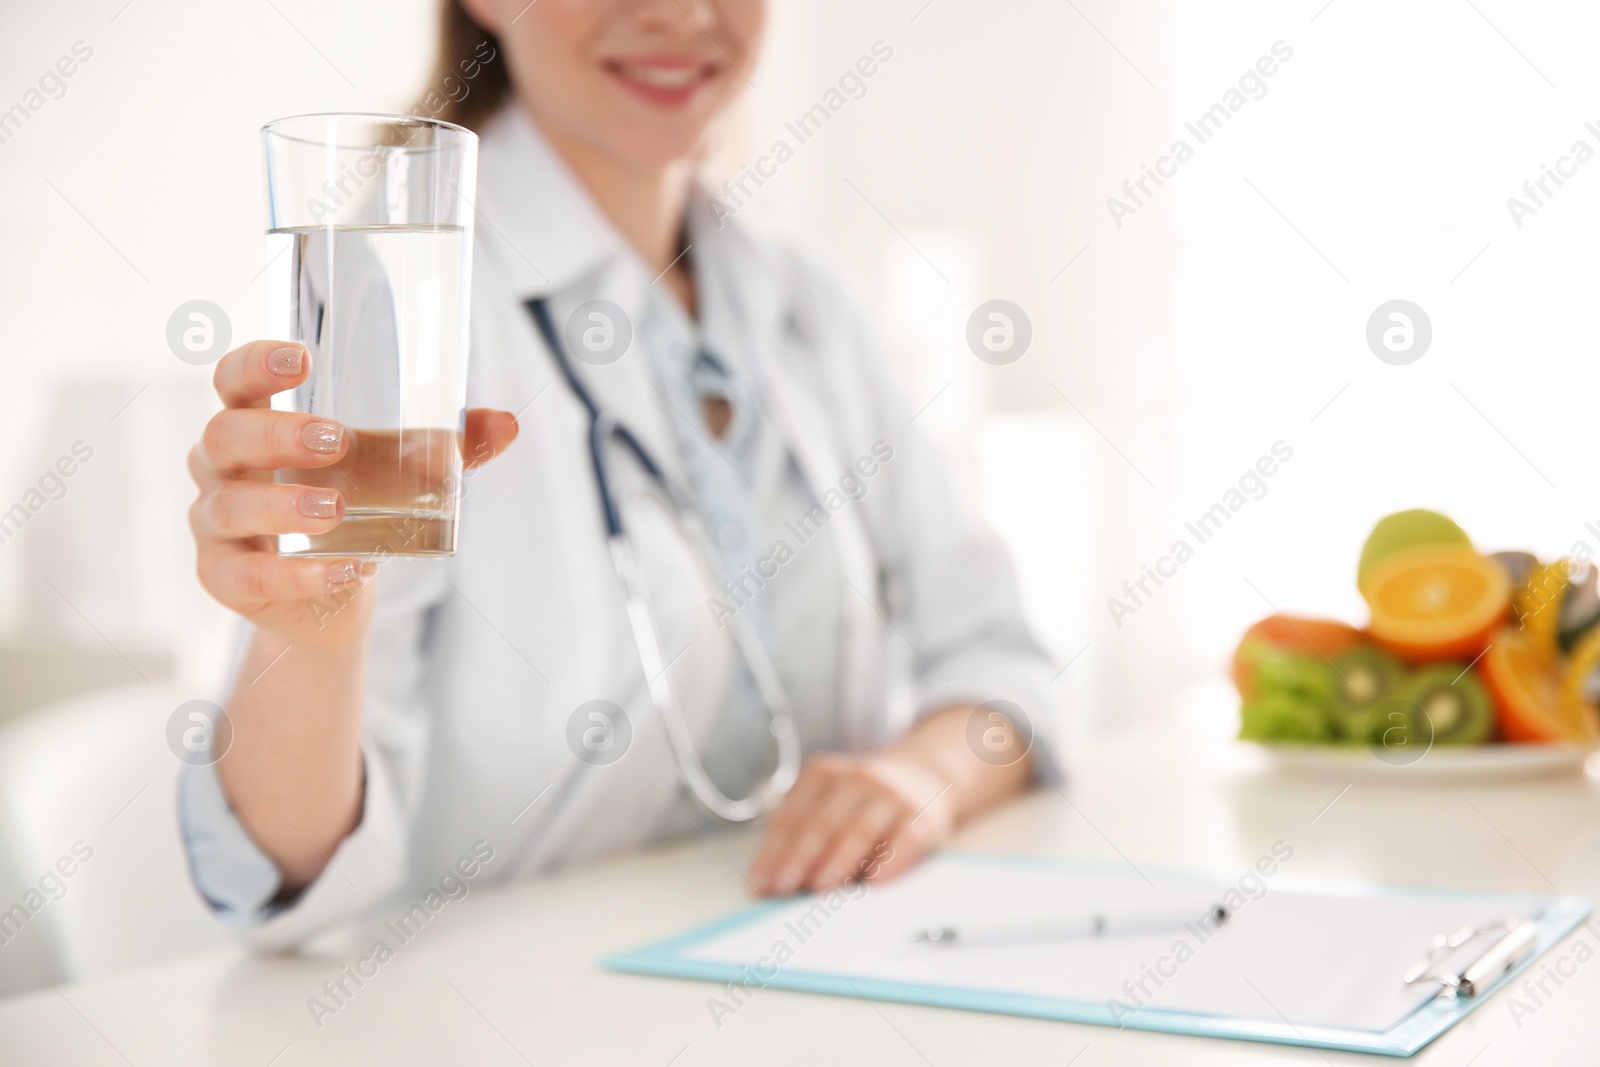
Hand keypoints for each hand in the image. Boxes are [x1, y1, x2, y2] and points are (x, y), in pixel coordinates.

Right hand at [188, 339, 517, 645]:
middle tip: (336, 439)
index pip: (233, 380)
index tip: (300, 358)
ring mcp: (217, 524)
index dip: (254, 364)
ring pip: (229, 506)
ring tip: (339, 508)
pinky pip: (246, 574)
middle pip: (225, 436)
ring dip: (283, 504)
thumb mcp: (396, 472)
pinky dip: (297, 575)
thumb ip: (448, 448)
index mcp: (256, 424)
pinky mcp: (224, 577)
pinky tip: (345, 571)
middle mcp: (222, 469)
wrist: (330, 592)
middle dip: (277, 434)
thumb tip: (507, 423)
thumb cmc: (352, 507)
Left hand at [747, 750, 954, 896]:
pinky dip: (888, 862)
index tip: (760, 883)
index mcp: (823, 773)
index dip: (773, 852)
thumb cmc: (864, 799)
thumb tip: (776, 882)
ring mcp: (891, 795)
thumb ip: (806, 830)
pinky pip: (904, 840)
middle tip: (783, 888)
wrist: (924, 775)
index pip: (791, 816)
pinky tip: (873, 882)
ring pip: (859, 830)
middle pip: (821, 823)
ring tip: (819, 888)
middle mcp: (857, 778)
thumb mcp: (831, 798)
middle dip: (799, 858)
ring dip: (836, 861)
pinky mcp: (922, 816)